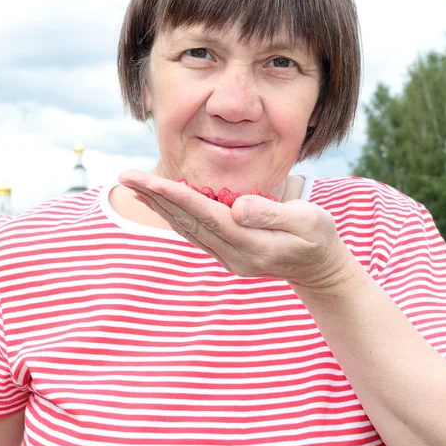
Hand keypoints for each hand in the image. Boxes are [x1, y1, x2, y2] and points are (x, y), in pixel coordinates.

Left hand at [118, 170, 356, 293]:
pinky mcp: (227, 255)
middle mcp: (233, 255)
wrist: (319, 269)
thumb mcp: (308, 221)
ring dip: (160, 208)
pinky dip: (174, 217)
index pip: (206, 216)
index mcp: (252, 244)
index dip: (176, 196)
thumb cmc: (318, 238)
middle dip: (156, 199)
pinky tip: (161, 204)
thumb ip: (272, 213)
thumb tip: (237, 206)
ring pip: (186, 230)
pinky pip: (194, 234)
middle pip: (187, 223)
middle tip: (126, 176)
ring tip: (135, 187)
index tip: (148, 181)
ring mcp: (228, 258)